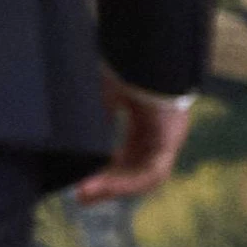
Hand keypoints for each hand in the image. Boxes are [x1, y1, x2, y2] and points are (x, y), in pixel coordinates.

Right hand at [76, 75, 192, 201]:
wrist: (145, 51)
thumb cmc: (127, 65)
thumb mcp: (105, 93)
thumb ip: (97, 114)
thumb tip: (75, 136)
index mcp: (146, 120)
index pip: (129, 154)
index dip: (108, 171)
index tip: (84, 181)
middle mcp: (159, 131)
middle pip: (135, 169)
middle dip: (108, 185)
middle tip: (81, 196)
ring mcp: (168, 136)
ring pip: (143, 175)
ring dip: (114, 187)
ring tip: (86, 193)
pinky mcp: (171, 139)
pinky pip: (151, 171)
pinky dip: (126, 182)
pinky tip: (103, 185)